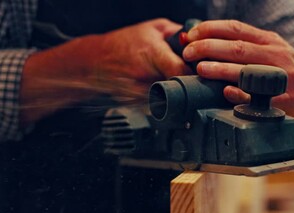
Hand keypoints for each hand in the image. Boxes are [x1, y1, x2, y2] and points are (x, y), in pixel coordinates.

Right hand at [21, 18, 190, 123]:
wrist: (94, 62)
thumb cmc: (123, 43)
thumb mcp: (151, 28)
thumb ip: (175, 33)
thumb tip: (195, 40)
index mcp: (153, 54)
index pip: (183, 71)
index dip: (194, 74)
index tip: (200, 73)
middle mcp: (147, 75)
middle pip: (178, 88)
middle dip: (185, 85)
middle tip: (189, 80)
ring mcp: (140, 92)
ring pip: (169, 98)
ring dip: (173, 93)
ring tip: (167, 82)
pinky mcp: (136, 104)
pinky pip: (157, 104)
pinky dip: (161, 98)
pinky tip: (156, 89)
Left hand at [182, 20, 293, 117]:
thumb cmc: (285, 67)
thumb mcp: (268, 48)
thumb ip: (242, 45)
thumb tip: (202, 42)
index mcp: (268, 40)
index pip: (235, 28)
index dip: (210, 30)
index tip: (190, 36)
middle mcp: (276, 54)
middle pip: (238, 47)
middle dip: (208, 48)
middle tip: (188, 53)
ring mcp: (283, 76)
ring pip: (248, 69)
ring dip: (220, 69)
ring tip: (200, 69)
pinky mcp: (288, 98)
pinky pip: (262, 96)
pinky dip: (241, 93)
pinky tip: (226, 92)